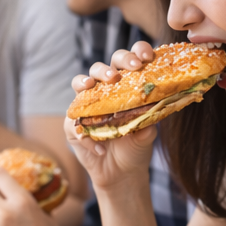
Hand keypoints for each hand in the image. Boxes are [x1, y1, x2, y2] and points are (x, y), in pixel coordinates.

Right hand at [66, 46, 160, 191]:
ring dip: (85, 81)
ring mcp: (87, 105)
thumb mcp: (147, 134)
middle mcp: (105, 91)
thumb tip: (153, 112)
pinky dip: (85, 134)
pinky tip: (99, 146)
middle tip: (118, 75)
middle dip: (111, 66)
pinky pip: (72, 122)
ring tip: (92, 85)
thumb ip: (149, 121)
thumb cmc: (136, 146)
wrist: (122, 173)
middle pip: (103, 67)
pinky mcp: (74, 124)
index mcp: (126, 86)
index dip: (136, 53)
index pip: (130, 61)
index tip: (145, 57)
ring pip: (80, 82)